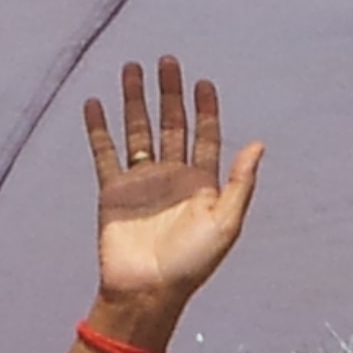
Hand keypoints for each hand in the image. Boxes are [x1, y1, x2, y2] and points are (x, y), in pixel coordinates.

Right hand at [84, 57, 263, 338]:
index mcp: (201, 184)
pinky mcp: (113, 192)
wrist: (147, 292)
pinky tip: (95, 103)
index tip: (203, 82)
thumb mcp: (225, 224)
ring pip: (137, 130)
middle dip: (170, 93)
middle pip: (171, 124)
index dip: (206, 109)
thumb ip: (239, 183)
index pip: (205, 136)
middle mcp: (171, 177)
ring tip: (132, 67)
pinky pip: (104, 153)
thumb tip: (258, 144)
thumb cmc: (191, 264)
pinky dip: (98, 128)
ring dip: (135, 100)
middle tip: (167, 60)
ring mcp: (140, 182)